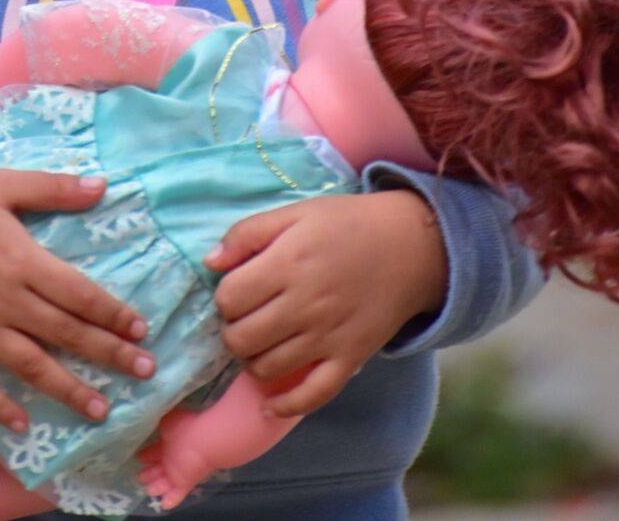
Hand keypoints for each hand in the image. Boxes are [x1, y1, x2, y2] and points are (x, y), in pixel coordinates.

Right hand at [0, 170, 154, 429]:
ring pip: (30, 365)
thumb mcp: (3, 183)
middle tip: (145, 372)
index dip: (112, 313)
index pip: (78, 294)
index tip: (141, 329)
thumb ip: (53, 187)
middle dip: (107, 354)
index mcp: (21, 260)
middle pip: (64, 333)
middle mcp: (4, 301)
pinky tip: (23, 426)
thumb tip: (103, 186)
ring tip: (101, 409)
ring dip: (67, 389)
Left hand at [203, 189, 446, 417]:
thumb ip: (248, 233)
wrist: (409, 246)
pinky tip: (270, 405)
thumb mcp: (296, 213)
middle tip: (244, 319)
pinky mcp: (350, 359)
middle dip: (232, 331)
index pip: (229, 298)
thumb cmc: (346, 224)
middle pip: (241, 339)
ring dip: (252, 360)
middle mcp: (305, 304)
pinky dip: (285, 406)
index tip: (236, 290)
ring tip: (259, 343)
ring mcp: (328, 337)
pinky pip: (312, 396)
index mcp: (288, 263)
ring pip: (267, 369)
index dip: (224, 297)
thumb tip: (209, 262)